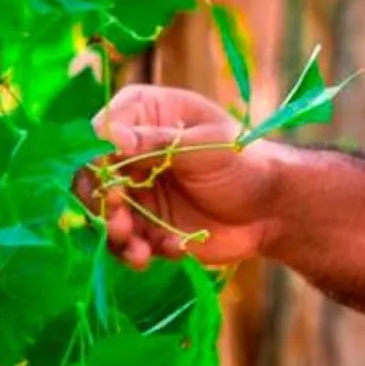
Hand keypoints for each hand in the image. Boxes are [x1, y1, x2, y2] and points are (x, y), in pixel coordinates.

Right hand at [83, 84, 287, 270]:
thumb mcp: (205, 145)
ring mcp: (136, 190)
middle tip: (121, 221)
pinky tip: (172, 250)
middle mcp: (131, 152)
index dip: (97, 156)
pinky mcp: (145, 225)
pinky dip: (140, 251)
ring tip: (139, 251)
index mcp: (144, 114)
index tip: (110, 178)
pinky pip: (127, 241)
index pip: (101, 130)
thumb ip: (159, 143)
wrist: (272, 209)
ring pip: (104, 214)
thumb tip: (113, 138)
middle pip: (92, 176)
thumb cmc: (244, 161)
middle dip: (102, 203)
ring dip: (116, 234)